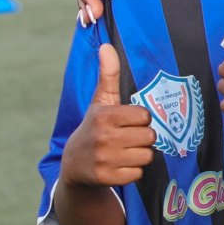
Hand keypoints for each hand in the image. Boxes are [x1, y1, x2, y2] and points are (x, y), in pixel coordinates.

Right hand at [59, 43, 155, 188]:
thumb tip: (106, 46)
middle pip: (149, 137)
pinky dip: (132, 172)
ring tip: (123, 152)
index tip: (128, 122)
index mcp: (104, 116)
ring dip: (139, 156)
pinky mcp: (106, 178)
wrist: (74, 164)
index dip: (140, 120)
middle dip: (142, 139)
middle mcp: (103, 138)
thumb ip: (108, 74)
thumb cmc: (95, 127)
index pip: (145, 117)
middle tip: (126, 139)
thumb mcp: (100, 102)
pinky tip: (119, 166)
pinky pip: (138, 174)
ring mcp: (104, 159)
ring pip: (146, 156)